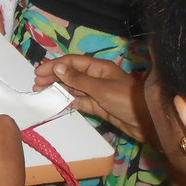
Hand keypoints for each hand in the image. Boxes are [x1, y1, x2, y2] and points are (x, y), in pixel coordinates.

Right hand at [33, 55, 147, 140]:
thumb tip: (57, 67)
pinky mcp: (98, 106)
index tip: (39, 72)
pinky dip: (67, 101)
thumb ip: (77, 79)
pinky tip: (57, 102)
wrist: (147, 122)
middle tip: (37, 84)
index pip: (71, 63)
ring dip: (58, 89)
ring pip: (73, 88)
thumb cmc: (126, 99)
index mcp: (98, 68)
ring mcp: (96, 92)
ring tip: (42, 92)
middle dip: (53, 77)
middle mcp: (95, 78)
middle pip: (70, 74)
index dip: (55, 66)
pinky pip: (79, 101)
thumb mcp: (100, 88)